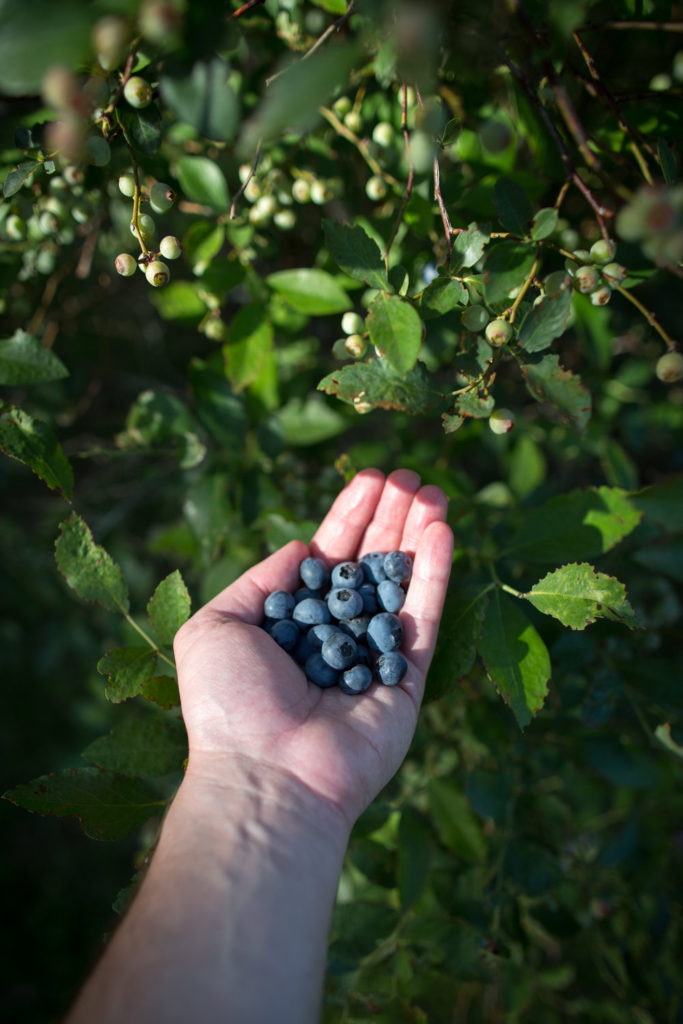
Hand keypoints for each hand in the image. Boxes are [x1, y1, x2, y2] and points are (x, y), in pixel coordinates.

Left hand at [174, 468, 453, 825]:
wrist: (266, 775)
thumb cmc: (230, 704)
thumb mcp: (216, 627)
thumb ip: (258, 580)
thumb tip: (300, 548)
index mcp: (293, 623)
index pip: (329, 557)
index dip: (348, 516)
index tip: (371, 478)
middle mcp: (337, 636)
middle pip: (370, 564)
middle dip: (389, 517)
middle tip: (409, 475)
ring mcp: (376, 658)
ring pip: (403, 584)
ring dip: (418, 535)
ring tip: (432, 491)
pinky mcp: (410, 681)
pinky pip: (426, 618)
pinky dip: (436, 575)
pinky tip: (442, 532)